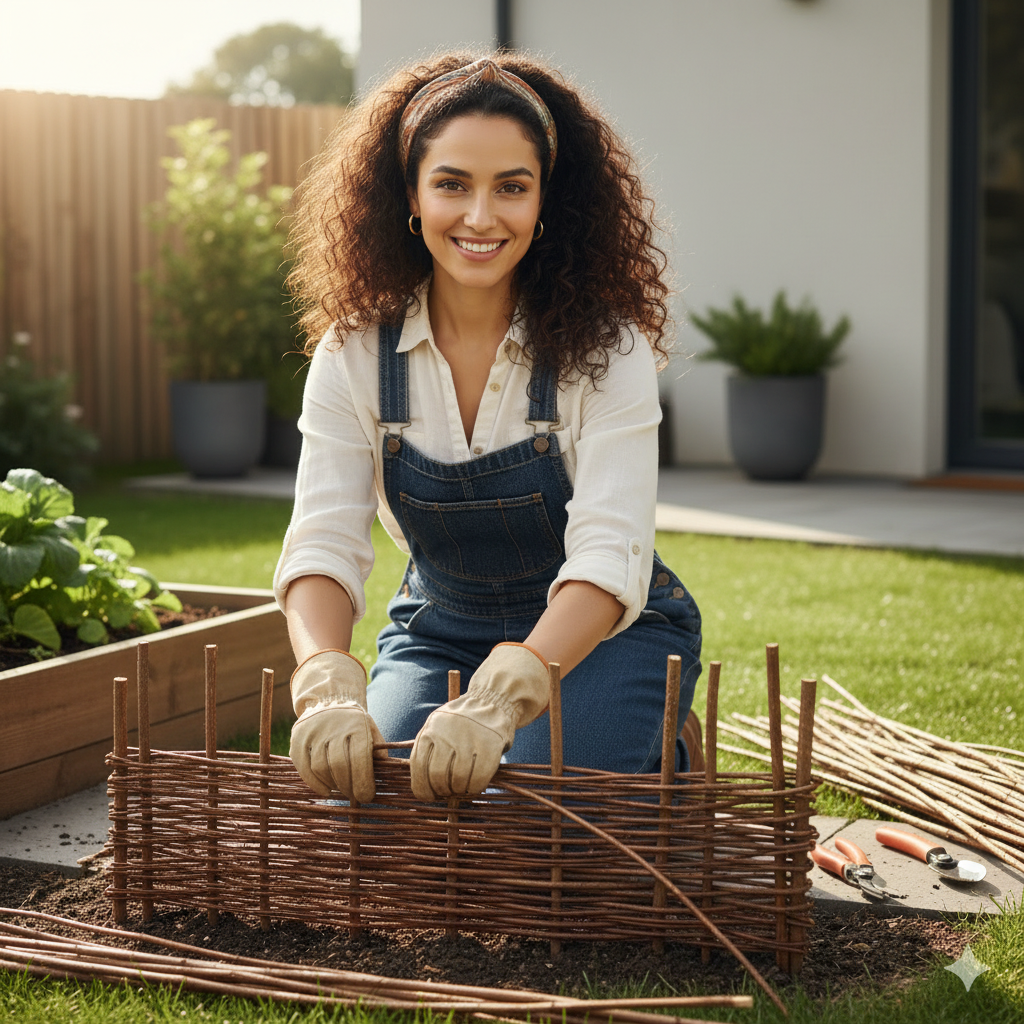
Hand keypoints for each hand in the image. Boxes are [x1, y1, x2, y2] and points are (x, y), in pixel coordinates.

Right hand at [288, 649, 385, 801]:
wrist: (329, 702)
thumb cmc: (354, 724)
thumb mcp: (370, 730)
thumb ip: (378, 750)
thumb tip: (382, 772)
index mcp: (356, 724)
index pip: (360, 757)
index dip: (363, 781)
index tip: (366, 796)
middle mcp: (334, 725)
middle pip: (339, 765)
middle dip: (348, 786)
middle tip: (353, 796)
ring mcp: (313, 730)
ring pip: (320, 767)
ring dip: (332, 785)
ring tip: (340, 790)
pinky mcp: (297, 737)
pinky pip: (303, 766)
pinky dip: (314, 783)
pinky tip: (325, 789)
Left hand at [410, 643, 548, 800]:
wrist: (493, 700)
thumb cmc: (462, 721)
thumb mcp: (438, 726)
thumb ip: (429, 750)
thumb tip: (424, 788)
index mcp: (430, 728)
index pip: (419, 766)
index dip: (423, 788)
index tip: (430, 795)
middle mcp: (448, 732)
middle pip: (438, 775)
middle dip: (442, 791)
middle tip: (448, 792)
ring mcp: (470, 738)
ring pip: (458, 780)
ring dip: (459, 791)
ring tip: (461, 788)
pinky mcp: (490, 745)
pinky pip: (479, 778)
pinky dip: (475, 788)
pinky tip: (474, 786)